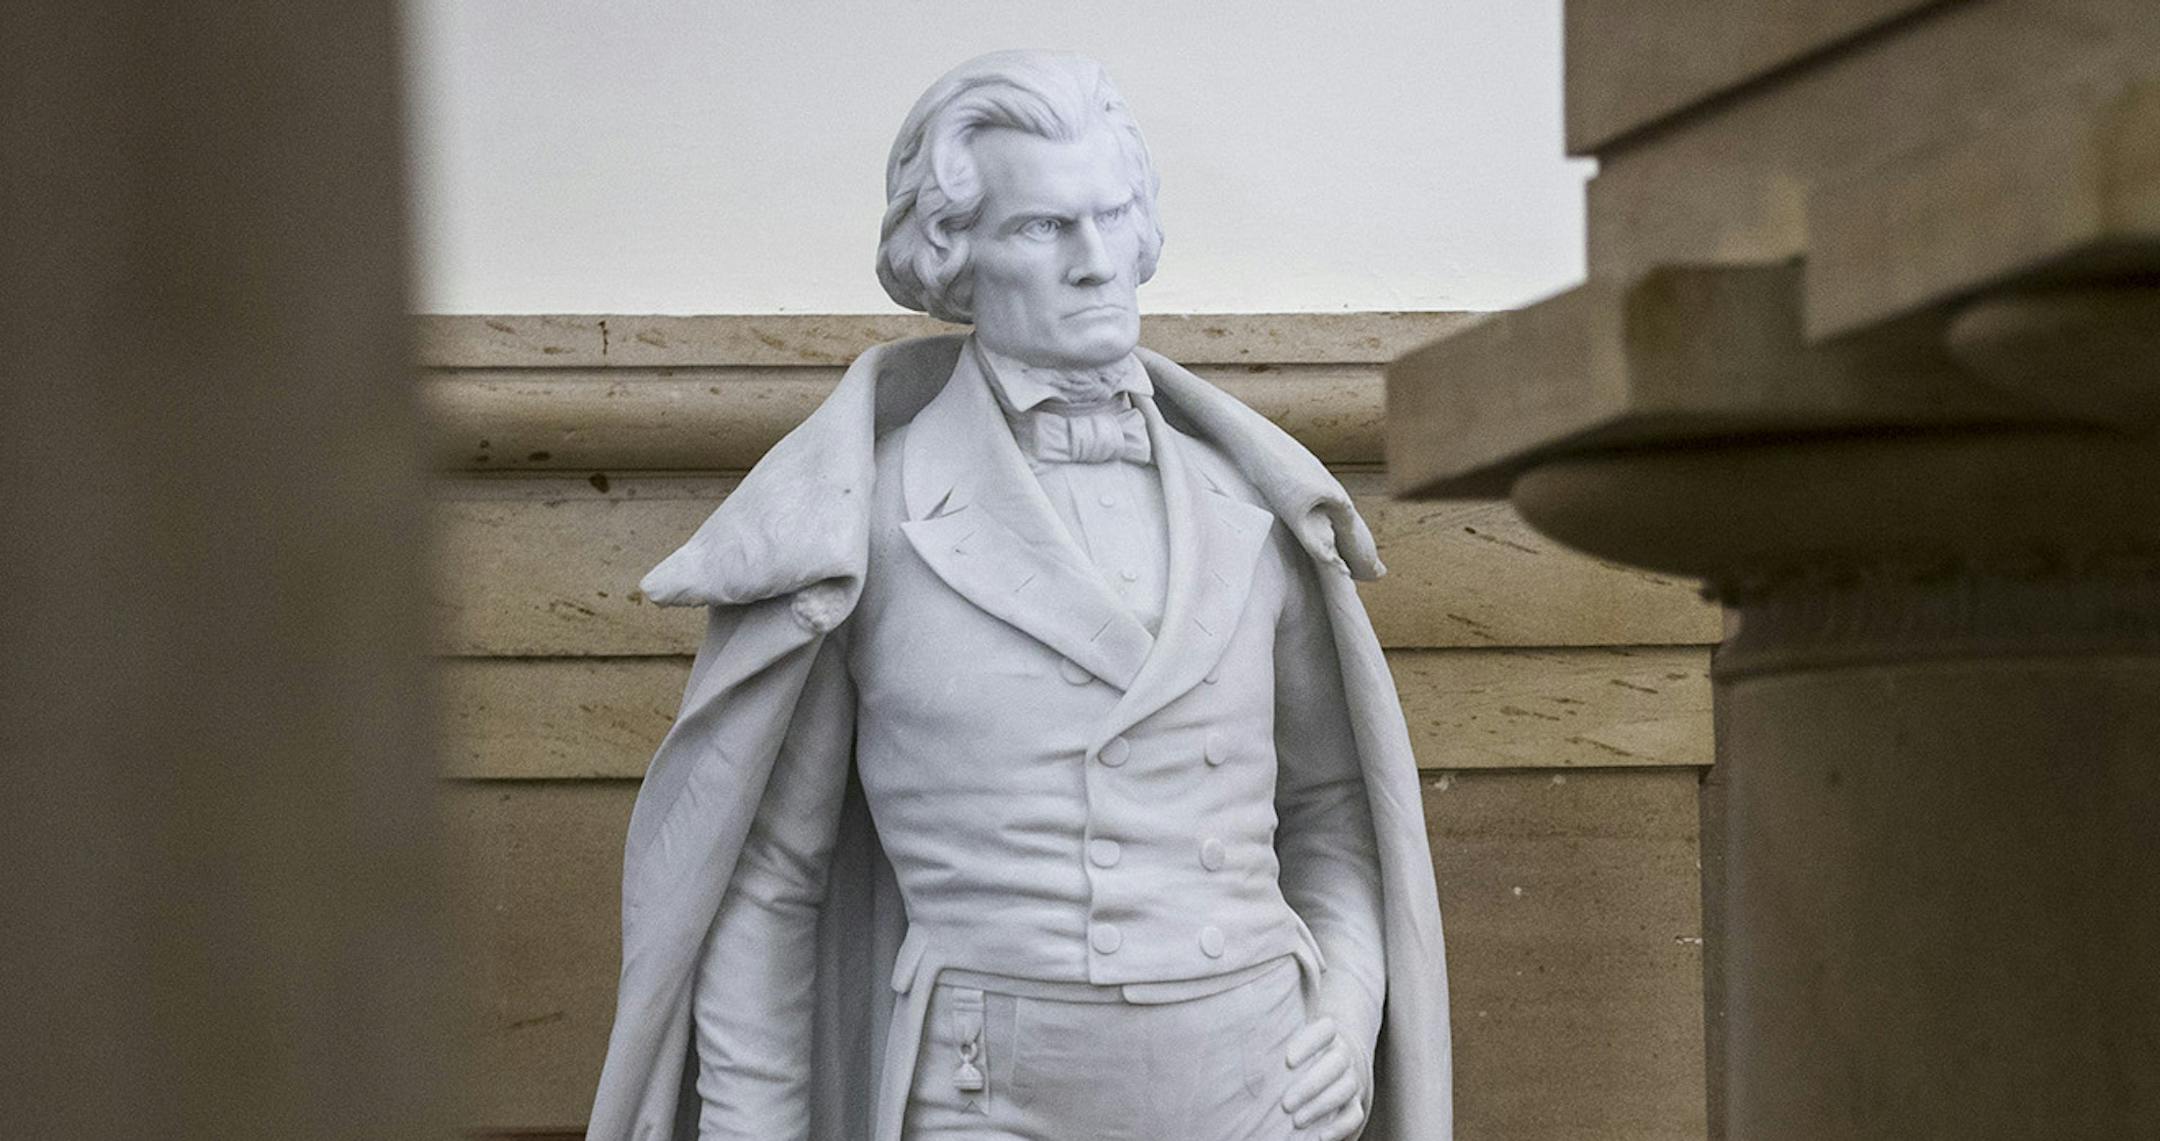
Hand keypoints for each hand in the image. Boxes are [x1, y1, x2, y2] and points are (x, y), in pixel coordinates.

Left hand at [1281, 1016, 1367, 1139]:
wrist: (1335, 1061)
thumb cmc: (1298, 1054)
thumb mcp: (1288, 1043)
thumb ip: (1272, 1047)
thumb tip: (1247, 1059)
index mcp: (1327, 1035)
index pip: (1326, 1029)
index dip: (1310, 1042)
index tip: (1288, 1059)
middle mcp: (1343, 1055)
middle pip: (1337, 1063)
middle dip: (1311, 1085)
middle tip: (1286, 1103)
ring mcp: (1352, 1078)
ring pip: (1346, 1088)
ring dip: (1321, 1106)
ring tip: (1297, 1121)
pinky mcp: (1355, 1103)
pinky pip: (1355, 1115)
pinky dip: (1340, 1126)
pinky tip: (1321, 1136)